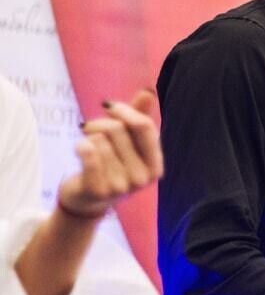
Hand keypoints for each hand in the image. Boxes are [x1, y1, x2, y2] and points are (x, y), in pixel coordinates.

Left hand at [58, 90, 163, 218]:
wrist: (87, 202)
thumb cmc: (110, 167)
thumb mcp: (127, 144)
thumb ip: (138, 118)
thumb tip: (148, 92)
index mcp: (156, 166)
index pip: (144, 126)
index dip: (125, 110)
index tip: (108, 105)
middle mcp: (143, 178)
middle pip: (119, 130)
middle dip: (100, 123)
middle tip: (90, 129)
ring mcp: (122, 186)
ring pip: (100, 140)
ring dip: (89, 139)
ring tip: (89, 150)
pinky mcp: (99, 190)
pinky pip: (89, 152)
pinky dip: (80, 146)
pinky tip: (79, 150)